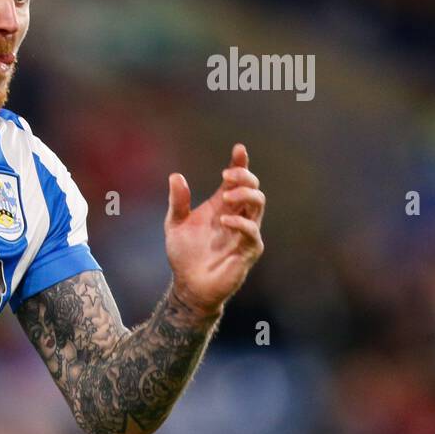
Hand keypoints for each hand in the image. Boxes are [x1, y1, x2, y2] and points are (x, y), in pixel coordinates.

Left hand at [164, 143, 264, 315]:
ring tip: (226, 194)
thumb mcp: (175, 224)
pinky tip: (224, 221)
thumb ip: (177, 202)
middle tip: (226, 176)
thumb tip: (175, 176)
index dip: (240, 164)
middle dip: (244, 177)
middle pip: (252, 188)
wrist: (188, 284)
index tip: (238, 149)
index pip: (236, 181)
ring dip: (245, 195)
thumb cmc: (184, 254)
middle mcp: (237, 216)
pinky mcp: (248, 250)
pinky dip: (240, 223)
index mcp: (221, 206)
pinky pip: (252, 232)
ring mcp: (245, 232)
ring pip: (258, 204)